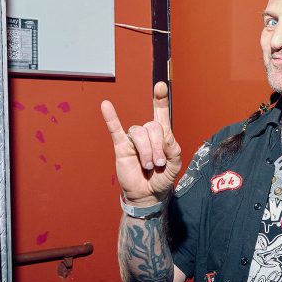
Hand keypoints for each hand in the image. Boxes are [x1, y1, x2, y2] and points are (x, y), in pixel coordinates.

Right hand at [100, 81, 182, 205]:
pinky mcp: (121, 146)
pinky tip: (106, 105)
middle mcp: (147, 134)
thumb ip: (173, 150)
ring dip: (147, 151)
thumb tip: (165, 137)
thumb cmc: (162, 178)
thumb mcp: (175, 165)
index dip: (160, 100)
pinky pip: (115, 129)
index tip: (161, 86)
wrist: (148, 195)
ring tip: (148, 165)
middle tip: (159, 164)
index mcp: (162, 135)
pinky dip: (111, 117)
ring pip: (140, 133)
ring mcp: (133, 139)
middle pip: (153, 127)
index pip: (160, 114)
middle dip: (158, 147)